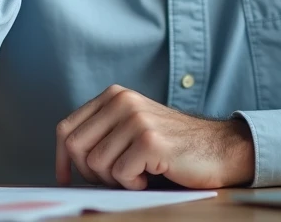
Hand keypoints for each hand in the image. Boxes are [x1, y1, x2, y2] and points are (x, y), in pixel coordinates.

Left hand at [55, 85, 254, 190]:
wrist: (219, 148)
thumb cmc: (172, 147)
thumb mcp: (131, 129)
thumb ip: (102, 135)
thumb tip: (66, 164)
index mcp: (113, 96)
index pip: (66, 129)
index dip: (61, 159)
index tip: (65, 178)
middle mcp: (122, 101)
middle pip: (75, 147)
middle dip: (90, 172)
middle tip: (116, 177)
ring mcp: (136, 119)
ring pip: (96, 164)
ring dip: (115, 180)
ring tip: (139, 173)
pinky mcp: (149, 141)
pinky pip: (119, 174)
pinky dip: (132, 184)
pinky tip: (151, 175)